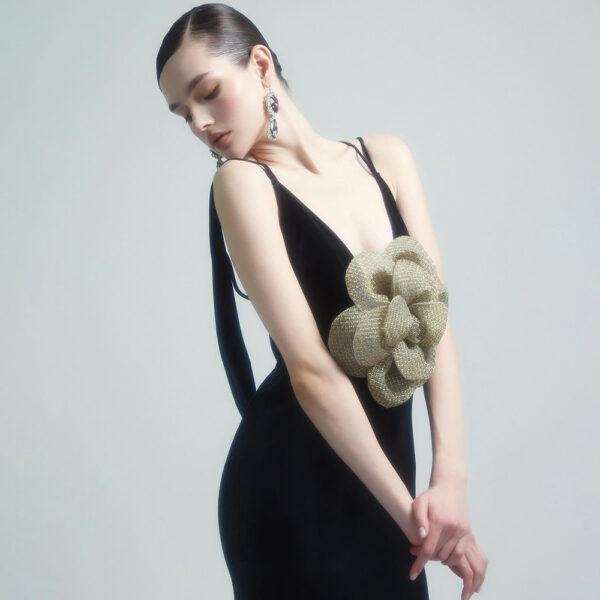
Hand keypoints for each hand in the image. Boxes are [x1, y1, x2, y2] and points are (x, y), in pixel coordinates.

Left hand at [407, 477, 486, 597]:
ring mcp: (462, 531)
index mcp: (439, 521)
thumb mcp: (419, 502)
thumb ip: (418, 519)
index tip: (412, 575)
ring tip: (431, 554)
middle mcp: (453, 528)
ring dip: (440, 560)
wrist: (451, 487)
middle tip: (417, 553)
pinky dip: (453, 559)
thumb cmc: (432, 496)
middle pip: (439, 555)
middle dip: (428, 558)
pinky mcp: (468, 533)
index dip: (419, 563)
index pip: (428, 549)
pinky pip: (461, 554)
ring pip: (451, 557)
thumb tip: (421, 537)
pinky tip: (444, 556)